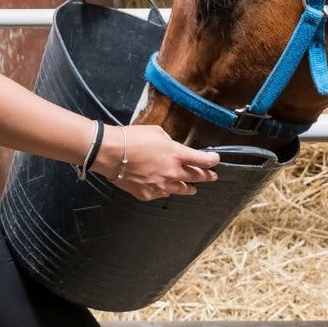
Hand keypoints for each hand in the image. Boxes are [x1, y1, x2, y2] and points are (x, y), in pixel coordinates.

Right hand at [92, 125, 219, 200]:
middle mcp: (172, 172)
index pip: (203, 160)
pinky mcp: (148, 194)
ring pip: (181, 190)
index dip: (212, 160)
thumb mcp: (157, 132)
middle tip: (212, 177)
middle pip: (196, 177)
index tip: (216, 160)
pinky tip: (165, 189)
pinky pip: (161, 194)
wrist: (111, 154)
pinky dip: (165, 190)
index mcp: (177, 154)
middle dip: (206, 176)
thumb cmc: (132, 138)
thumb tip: (171, 148)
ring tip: (193, 189)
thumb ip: (169, 142)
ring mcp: (160, 186)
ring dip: (189, 188)